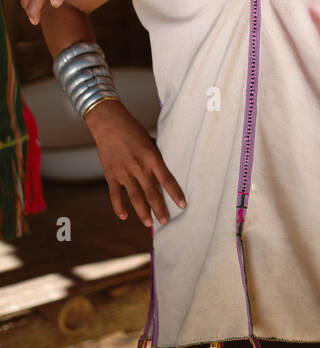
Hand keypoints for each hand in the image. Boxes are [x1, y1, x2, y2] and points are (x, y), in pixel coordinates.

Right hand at [85, 100, 186, 228]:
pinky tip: (124, 216)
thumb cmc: (133, 130)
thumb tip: (162, 171)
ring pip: (135, 197)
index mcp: (152, 157)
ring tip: (149, 224)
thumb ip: (156, 157)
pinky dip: (119, 207)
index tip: (183, 205)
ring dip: (142, 212)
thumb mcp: (150, 141)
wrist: (109, 124)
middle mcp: (139, 167)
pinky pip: (115, 195)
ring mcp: (124, 172)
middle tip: (165, 222)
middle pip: (151, 193)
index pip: (167, 179)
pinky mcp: (111, 175)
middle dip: (159, 209)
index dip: (175, 193)